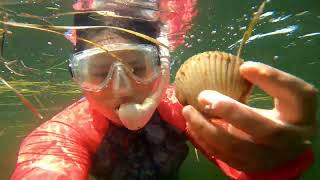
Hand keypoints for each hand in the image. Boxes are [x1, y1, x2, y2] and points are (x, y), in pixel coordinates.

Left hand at [182, 61, 317, 171]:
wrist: (283, 149)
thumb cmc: (278, 114)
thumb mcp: (279, 97)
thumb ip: (262, 83)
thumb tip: (226, 68)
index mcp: (300, 114)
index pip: (297, 94)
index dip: (272, 79)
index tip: (244, 66)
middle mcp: (289, 138)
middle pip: (264, 129)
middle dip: (231, 111)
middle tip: (204, 96)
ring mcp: (269, 157)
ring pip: (237, 147)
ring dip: (208, 129)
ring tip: (188, 111)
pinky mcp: (249, 166)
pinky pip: (224, 155)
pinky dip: (204, 140)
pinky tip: (191, 126)